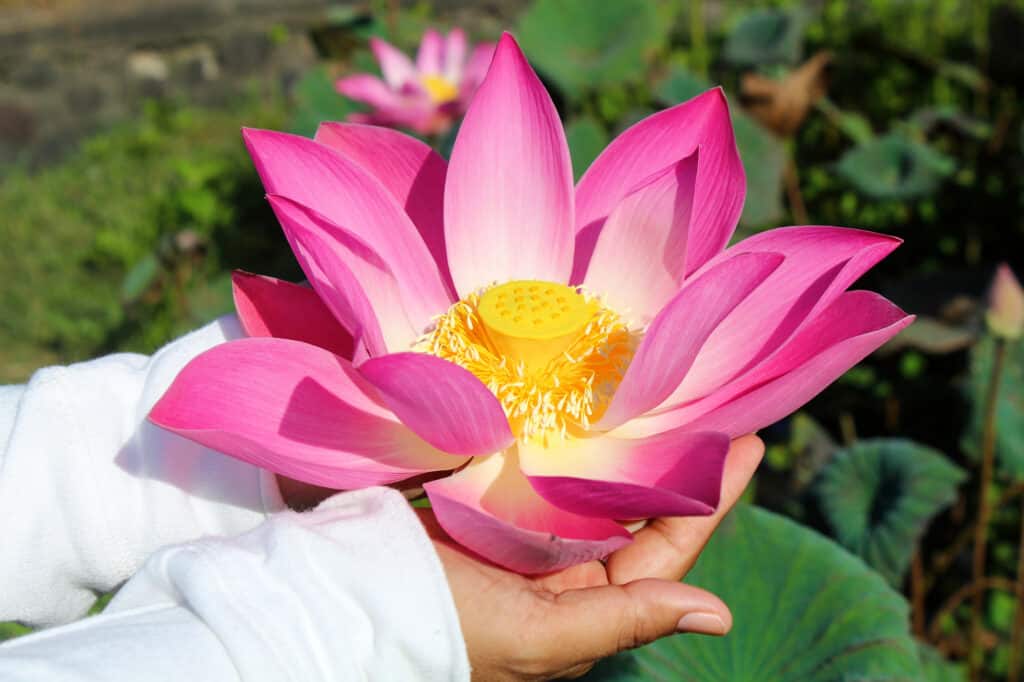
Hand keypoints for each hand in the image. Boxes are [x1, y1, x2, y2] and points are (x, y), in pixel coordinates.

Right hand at [278, 435, 763, 679]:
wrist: (352, 601)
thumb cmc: (451, 628)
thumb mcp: (543, 636)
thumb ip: (627, 620)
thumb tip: (720, 617)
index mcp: (587, 606)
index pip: (666, 550)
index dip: (711, 500)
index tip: (748, 442)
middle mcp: (565, 567)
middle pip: (636, 506)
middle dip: (674, 457)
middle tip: (711, 398)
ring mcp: (526, 527)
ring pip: (592, 477)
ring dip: (624, 438)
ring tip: (661, 388)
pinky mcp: (488, 495)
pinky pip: (543, 461)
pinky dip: (567, 432)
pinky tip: (588, 395)